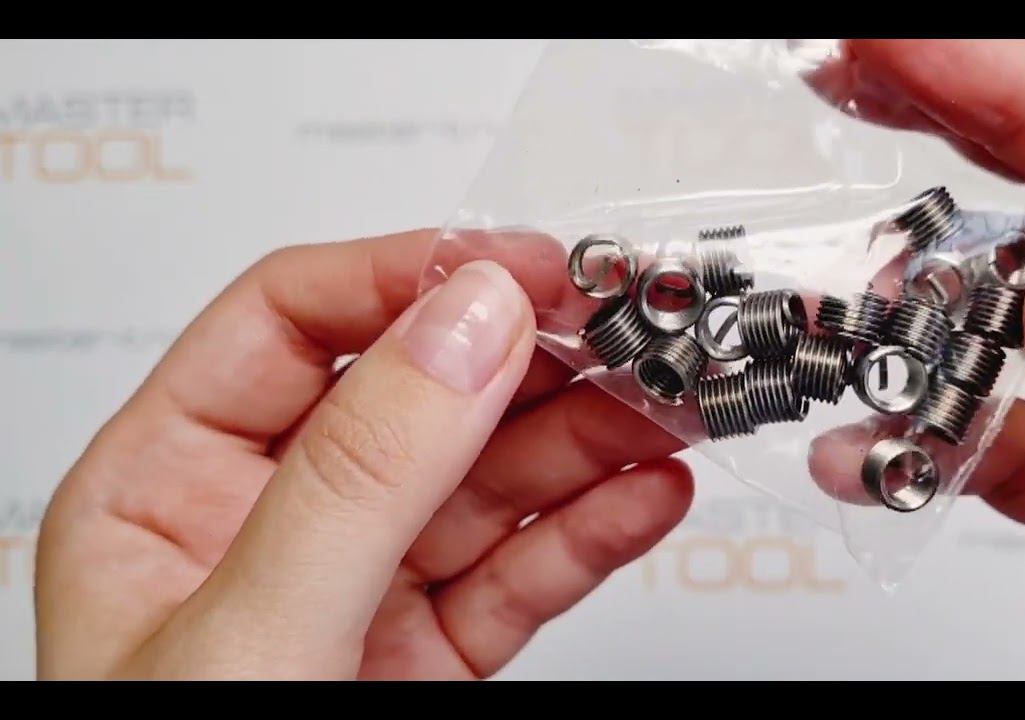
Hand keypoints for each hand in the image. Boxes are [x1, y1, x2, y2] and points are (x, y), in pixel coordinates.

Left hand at [34, 230, 690, 678]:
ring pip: (489, 481)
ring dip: (587, 440)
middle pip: (418, 394)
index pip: (294, 321)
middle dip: (532, 364)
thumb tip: (466, 323)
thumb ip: (364, 472)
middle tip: (631, 338)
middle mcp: (266, 521)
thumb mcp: (251, 633)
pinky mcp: (430, 654)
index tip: (524, 270)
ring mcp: (358, 587)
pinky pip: (522, 573)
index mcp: (166, 483)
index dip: (414, 278)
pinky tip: (649, 495)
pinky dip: (593, 532)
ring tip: (668, 412)